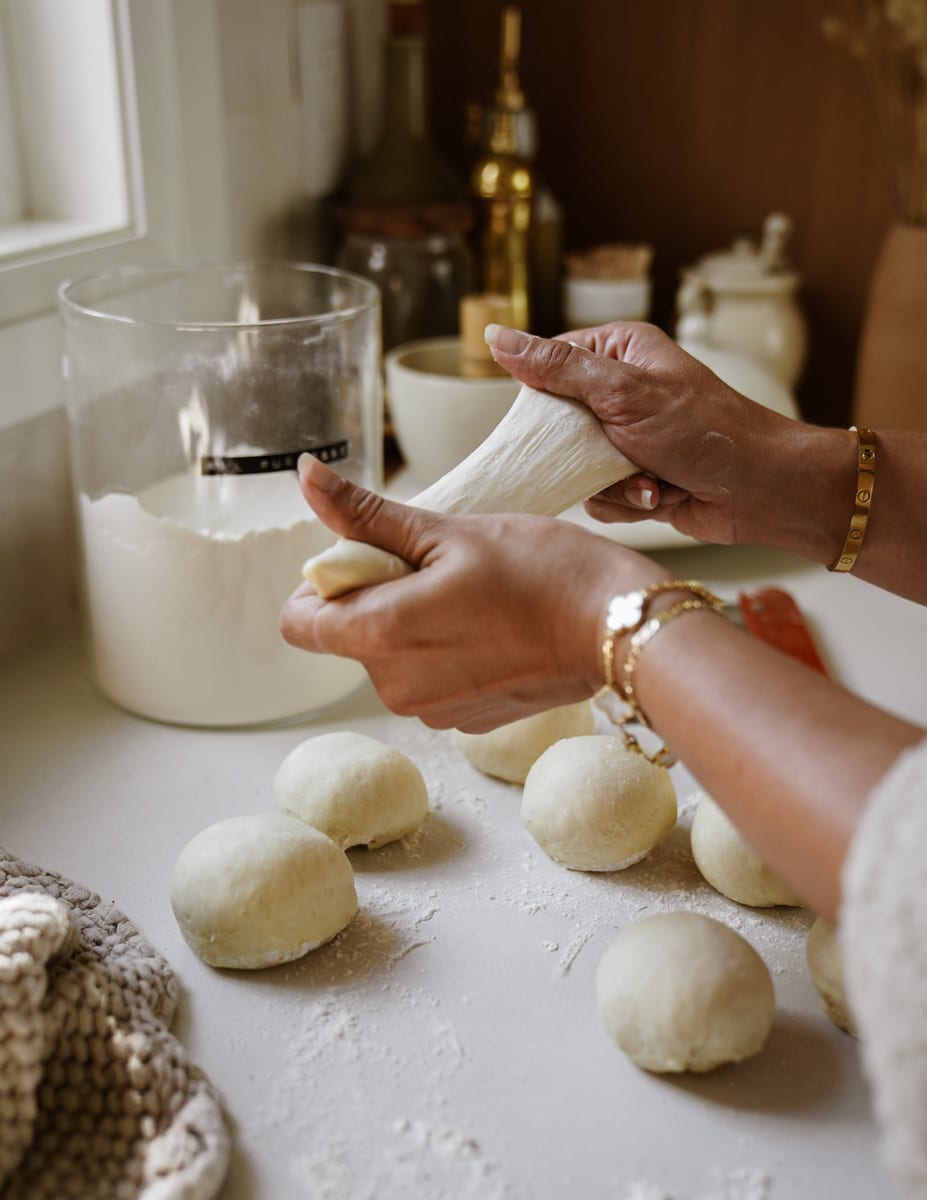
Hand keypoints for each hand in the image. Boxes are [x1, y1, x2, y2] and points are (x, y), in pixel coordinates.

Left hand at [280, 458, 670, 730]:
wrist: (615, 626)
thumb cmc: (540, 570)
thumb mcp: (448, 531)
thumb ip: (367, 515)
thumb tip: (307, 478)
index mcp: (381, 635)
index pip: (299, 622)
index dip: (323, 583)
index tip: (371, 558)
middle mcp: (396, 687)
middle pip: (349, 636)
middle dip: (378, 598)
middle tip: (438, 568)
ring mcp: (432, 710)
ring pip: (392, 658)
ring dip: (412, 625)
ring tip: (472, 597)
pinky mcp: (465, 721)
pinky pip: (429, 681)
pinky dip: (446, 653)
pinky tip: (492, 628)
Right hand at [485, 321, 820, 547]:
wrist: (759, 490)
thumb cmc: (705, 431)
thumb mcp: (623, 393)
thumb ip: (556, 368)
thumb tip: (496, 338)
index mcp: (620, 353)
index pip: (549, 365)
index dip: (544, 397)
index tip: (556, 420)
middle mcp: (623, 392)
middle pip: (557, 424)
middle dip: (584, 451)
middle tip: (613, 452)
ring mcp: (629, 438)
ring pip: (576, 468)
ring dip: (613, 482)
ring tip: (653, 476)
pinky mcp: (636, 478)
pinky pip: (599, 496)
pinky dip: (630, 501)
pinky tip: (662, 494)